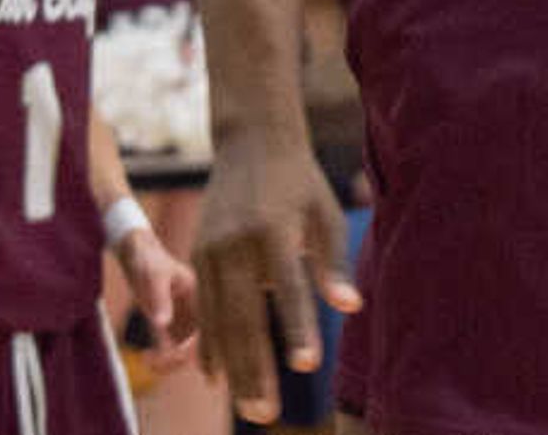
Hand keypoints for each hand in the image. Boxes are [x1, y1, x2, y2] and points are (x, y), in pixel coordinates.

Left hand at [119, 221, 200, 365]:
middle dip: (178, 358)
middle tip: (156, 364)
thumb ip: (160, 301)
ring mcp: (179, 315)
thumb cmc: (147, 259)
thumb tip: (163, 325)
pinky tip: (144, 356)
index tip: (174, 355)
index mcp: (198, 296)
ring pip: (182, 348)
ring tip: (147, 362)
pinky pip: (168, 345)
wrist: (133, 250)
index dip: (195, 346)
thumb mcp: (154, 279)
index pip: (205, 327)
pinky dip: (159, 355)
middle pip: (195, 343)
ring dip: (168, 361)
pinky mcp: (165, 319)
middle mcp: (192, 308)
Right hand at [193, 139, 357, 423]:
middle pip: (244, 315)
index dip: (297, 327)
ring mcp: (210, 250)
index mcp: (274, 228)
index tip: (307, 365)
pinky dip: (209, 346)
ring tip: (250, 408)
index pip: (289, 286)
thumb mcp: (325, 212)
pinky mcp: (196, 254)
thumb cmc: (300, 182)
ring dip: (233, 368)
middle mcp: (236, 242)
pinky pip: (203, 310)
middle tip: (267, 413)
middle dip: (255, 368)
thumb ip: (333, 263)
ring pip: (219, 321)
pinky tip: (216, 378)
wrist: (250, 141)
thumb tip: (351, 308)